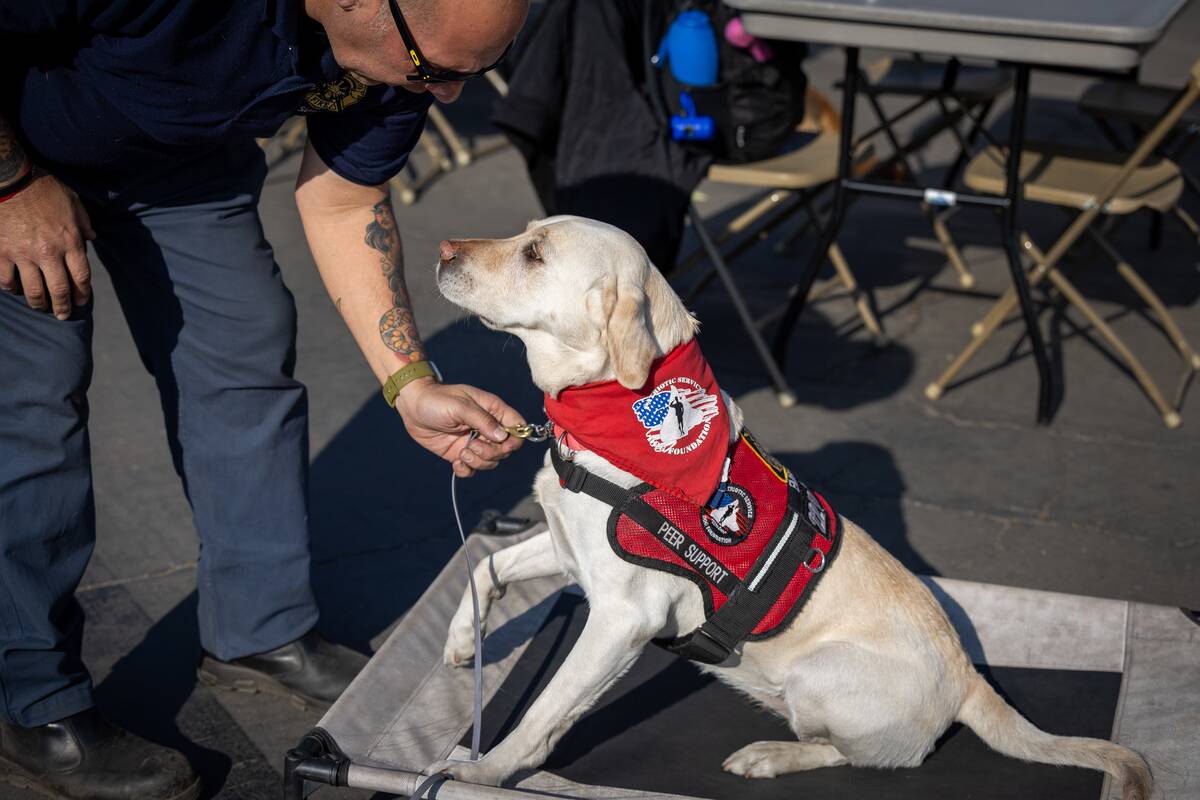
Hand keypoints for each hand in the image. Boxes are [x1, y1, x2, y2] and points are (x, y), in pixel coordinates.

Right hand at [0, 171, 94, 318]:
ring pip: (33, 291)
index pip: (81, 277)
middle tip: (64, 315)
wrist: (10, 179)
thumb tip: (92, 237)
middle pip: (59, 290)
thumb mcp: (73, 202)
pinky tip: (15, 290)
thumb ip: (84, 223)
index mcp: (70, 242)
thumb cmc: (44, 188)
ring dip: (39, 303)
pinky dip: (11, 288)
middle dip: (63, 307)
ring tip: (41, 308)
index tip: (82, 301)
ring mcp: (23, 255)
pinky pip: (6, 280)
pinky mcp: (1, 253)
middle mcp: (48, 253)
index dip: (83, 293)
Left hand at [393, 378, 524, 476]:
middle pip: (506, 449)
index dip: (515, 438)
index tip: (501, 442)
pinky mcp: (461, 453)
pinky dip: (467, 470)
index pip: (517, 427)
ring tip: (462, 453)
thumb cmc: (437, 400)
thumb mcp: (460, 405)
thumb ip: (482, 420)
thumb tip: (501, 436)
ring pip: (491, 461)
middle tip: (472, 445)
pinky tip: (456, 463)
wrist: (412, 407)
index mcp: (492, 410)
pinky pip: (473, 469)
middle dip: (491, 453)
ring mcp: (474, 442)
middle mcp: (487, 428)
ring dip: (478, 461)